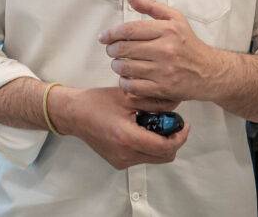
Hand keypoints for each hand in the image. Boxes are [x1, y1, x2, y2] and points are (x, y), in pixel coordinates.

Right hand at [51, 86, 189, 169]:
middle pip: (163, 157)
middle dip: (173, 141)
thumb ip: (154, 101)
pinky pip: (142, 158)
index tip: (184, 125)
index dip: (180, 137)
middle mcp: (125, 154)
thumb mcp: (127, 96)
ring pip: (154, 159)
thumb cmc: (97, 102)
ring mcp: (121, 161)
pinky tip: (140, 131)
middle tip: (172, 124)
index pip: (164, 146)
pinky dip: (148, 147)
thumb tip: (176, 105)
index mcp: (127, 137)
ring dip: (160, 144)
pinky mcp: (117, 162)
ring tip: (154, 125)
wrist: (74, 114)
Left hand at [99, 0, 225, 101]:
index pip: (130, 30)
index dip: (111, 33)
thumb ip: (152, 7)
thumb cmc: (189, 43)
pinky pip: (133, 86)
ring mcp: (164, 71)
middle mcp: (166, 49)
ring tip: (118, 63)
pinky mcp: (164, 88)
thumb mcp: (176, 19)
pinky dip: (124, 82)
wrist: (210, 72)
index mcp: (167, 30)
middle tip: (111, 50)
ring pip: (126, 67)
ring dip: (116, 65)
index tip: (103, 37)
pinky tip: (126, 77)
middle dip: (111, 50)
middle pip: (125, 49)